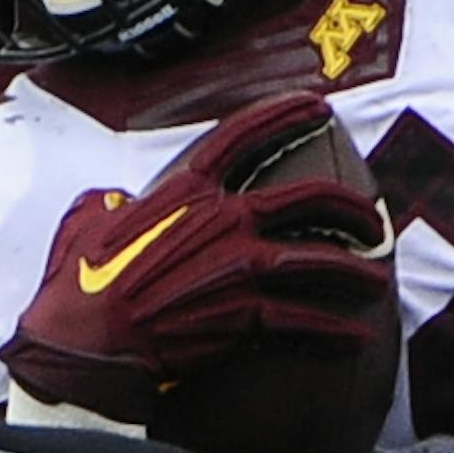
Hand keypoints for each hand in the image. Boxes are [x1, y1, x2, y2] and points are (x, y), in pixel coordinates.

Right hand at [0, 92, 393, 423]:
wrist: (84, 346)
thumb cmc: (77, 287)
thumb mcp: (85, 221)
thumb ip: (109, 202)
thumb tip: (115, 201)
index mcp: (186, 192)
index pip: (244, 137)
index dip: (284, 115)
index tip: (317, 106)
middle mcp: (223, 222)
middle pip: (308, 200)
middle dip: (351, 208)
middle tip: (373, 221)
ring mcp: (238, 269)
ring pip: (318, 263)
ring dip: (355, 274)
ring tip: (376, 283)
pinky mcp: (245, 318)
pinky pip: (304, 322)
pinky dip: (335, 331)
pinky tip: (355, 339)